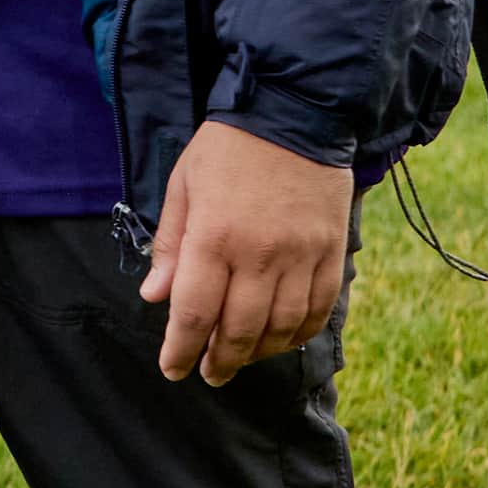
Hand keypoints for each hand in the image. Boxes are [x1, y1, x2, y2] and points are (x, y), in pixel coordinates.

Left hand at [141, 120, 354, 384]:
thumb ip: (172, 246)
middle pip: (240, 330)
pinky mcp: (332, 253)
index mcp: (214, 237)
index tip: (173, 370)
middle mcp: (260, 255)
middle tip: (208, 373)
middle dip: (220, 360)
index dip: (181, 349)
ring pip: (282, 328)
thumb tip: (155, 297)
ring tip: (241, 358)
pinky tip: (283, 340)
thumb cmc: (227, 148)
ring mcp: (302, 257)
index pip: (195, 313)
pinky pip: (320, 309)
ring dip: (260, 353)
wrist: (294, 114)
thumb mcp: (183, 186)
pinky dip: (301, 333)